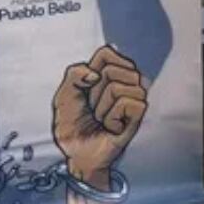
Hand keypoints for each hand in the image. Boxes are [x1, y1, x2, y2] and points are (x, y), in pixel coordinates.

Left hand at [52, 46, 147, 188]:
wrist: (77, 152)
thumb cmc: (72, 124)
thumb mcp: (64, 94)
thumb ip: (74, 74)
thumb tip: (96, 74)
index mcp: (106, 72)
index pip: (107, 52)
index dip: (93, 68)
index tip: (85, 89)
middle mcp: (123, 81)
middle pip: (111, 69)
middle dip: (94, 93)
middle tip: (93, 109)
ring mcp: (134, 96)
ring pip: (118, 87)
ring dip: (102, 107)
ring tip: (102, 119)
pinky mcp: (139, 113)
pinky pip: (127, 102)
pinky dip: (112, 117)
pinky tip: (111, 126)